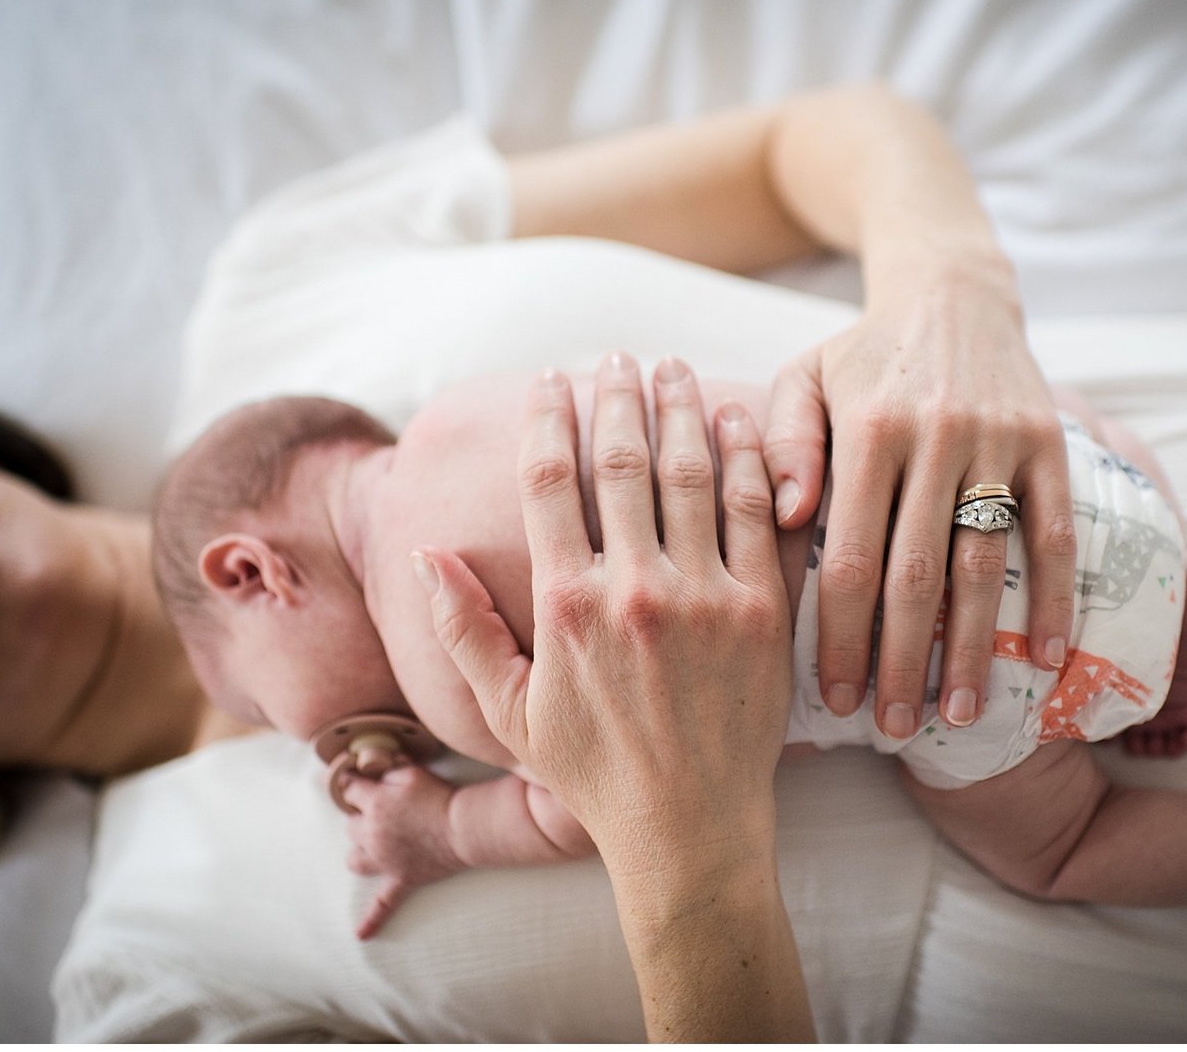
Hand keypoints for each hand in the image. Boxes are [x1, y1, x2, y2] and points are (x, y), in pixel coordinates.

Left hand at [343, 766, 461, 939]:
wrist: (466, 827)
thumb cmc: (440, 796)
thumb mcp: (411, 772)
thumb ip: (387, 770)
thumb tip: (371, 769)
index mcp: (374, 804)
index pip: (348, 790)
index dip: (351, 783)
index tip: (354, 779)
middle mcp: (372, 834)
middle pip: (350, 826)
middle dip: (361, 815)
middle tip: (383, 809)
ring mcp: (385, 860)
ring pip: (354, 859)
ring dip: (360, 851)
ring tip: (373, 845)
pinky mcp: (402, 879)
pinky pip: (383, 904)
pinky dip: (372, 919)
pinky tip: (361, 935)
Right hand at [413, 353, 793, 870]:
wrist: (687, 828)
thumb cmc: (591, 773)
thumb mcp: (508, 711)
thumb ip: (463, 629)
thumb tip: (425, 552)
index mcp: (564, 605)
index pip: (547, 481)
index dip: (546, 418)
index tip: (548, 380)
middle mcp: (632, 589)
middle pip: (620, 460)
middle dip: (615, 395)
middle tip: (616, 357)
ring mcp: (703, 597)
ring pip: (690, 472)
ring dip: (678, 407)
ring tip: (670, 368)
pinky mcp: (761, 611)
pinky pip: (753, 513)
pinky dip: (745, 457)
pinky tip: (735, 419)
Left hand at [763, 267, 1076, 737]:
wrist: (952, 294)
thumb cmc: (861, 357)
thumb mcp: (802, 380)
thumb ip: (784, 445)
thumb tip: (783, 520)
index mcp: (864, 429)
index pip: (849, 556)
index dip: (842, 636)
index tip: (835, 699)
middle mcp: (933, 437)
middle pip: (914, 575)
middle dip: (900, 661)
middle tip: (889, 726)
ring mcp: (996, 441)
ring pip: (983, 563)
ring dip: (974, 648)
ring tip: (960, 715)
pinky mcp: (1048, 442)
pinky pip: (1054, 532)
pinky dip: (1053, 597)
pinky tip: (1047, 658)